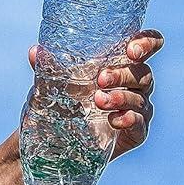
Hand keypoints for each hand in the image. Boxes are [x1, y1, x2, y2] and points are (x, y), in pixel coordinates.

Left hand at [26, 28, 161, 159]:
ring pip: (141, 98)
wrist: (53, 141)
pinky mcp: (135, 132)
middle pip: (143, 73)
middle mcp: (133, 84)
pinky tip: (113, 120)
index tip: (131, 50)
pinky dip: (128, 119)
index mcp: (120, 63)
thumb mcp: (52, 84)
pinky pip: (139, 122)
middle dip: (123, 74)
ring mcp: (138, 108)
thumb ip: (49, 67)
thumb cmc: (60, 104)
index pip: (148, 45)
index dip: (147, 43)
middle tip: (100, 80)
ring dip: (121, 97)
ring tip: (98, 101)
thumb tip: (35, 51)